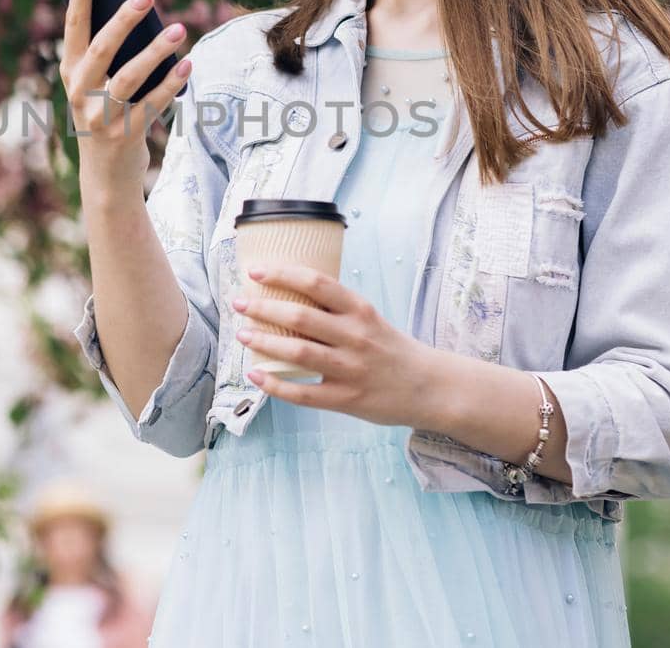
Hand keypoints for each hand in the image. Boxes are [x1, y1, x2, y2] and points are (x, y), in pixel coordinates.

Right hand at [59, 0, 192, 193]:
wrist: (106, 173)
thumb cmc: (107, 113)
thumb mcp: (98, 84)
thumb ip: (111, 52)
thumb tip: (139, 11)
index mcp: (70, 72)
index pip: (73, 27)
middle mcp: (81, 93)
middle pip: (101, 49)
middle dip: (122, 19)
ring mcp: (101, 116)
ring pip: (129, 77)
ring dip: (155, 51)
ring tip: (179, 28)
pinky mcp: (125, 135)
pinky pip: (152, 104)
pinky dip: (171, 84)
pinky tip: (188, 64)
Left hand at [233, 264, 435, 428]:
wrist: (430, 387)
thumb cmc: (392, 349)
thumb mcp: (370, 319)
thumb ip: (336, 310)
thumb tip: (289, 295)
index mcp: (360, 311)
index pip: (317, 283)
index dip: (283, 274)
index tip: (256, 270)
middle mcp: (355, 336)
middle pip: (301, 316)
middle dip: (264, 307)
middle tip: (239, 303)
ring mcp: (351, 369)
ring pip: (299, 352)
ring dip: (266, 342)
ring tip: (242, 335)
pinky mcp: (348, 399)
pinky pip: (305, 393)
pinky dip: (277, 385)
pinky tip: (256, 375)